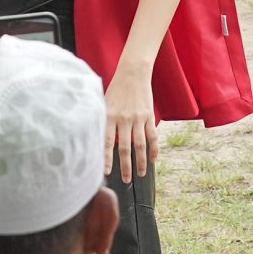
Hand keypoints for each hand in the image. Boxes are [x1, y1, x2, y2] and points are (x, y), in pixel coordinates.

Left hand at [105, 61, 156, 182]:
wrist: (132, 73)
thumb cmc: (115, 89)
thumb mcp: (104, 103)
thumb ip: (102, 121)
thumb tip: (97, 141)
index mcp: (109, 116)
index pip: (107, 142)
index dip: (107, 159)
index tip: (106, 172)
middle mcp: (123, 119)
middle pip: (125, 148)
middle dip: (125, 166)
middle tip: (126, 180)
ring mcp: (138, 118)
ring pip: (140, 145)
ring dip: (141, 162)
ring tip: (140, 174)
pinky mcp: (149, 116)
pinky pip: (153, 136)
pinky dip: (154, 149)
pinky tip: (153, 160)